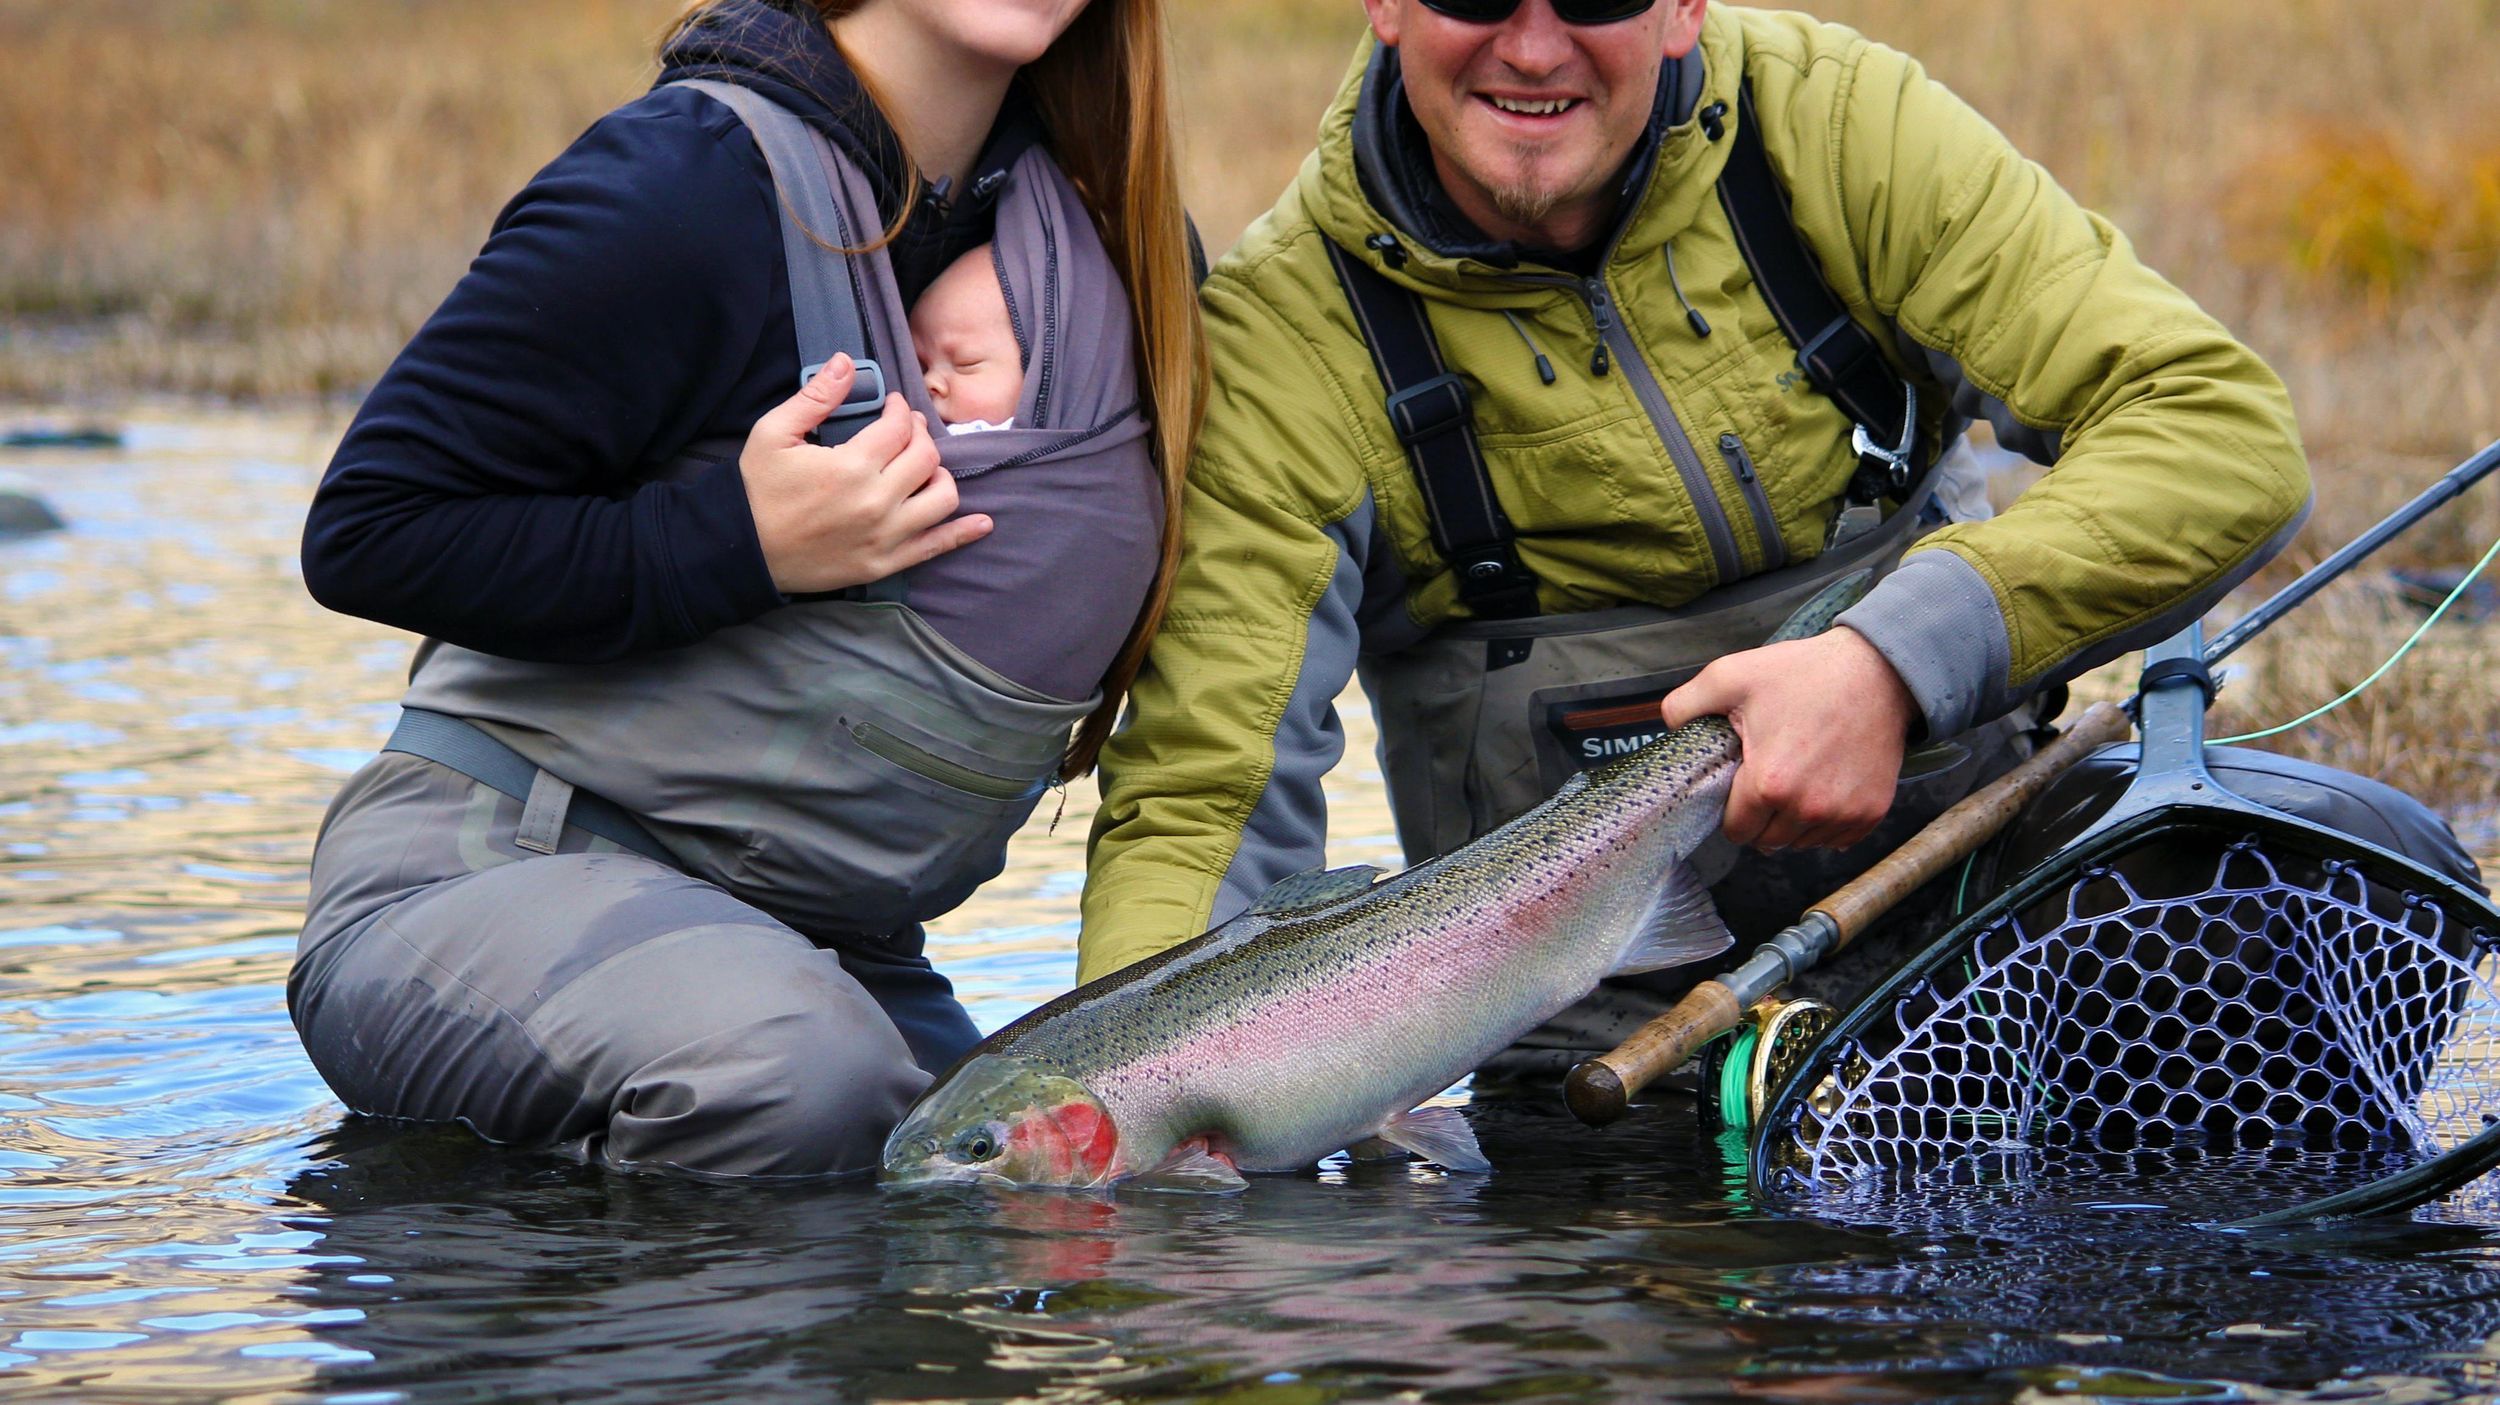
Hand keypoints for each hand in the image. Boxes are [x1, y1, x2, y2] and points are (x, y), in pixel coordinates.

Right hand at [738, 354, 992, 594]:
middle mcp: (876, 502)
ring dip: (940, 476)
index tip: (894, 407)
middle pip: (927, 458)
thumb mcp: (773, 434)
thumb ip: (814, 397)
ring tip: (923, 468)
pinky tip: (983, 522)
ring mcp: (885, 537)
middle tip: (908, 432)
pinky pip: (936, 547)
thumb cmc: (756, 489)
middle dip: (921, 436)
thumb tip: (845, 361)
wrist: (742, 550)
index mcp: (851, 466)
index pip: (901, 427)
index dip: (902, 410)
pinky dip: (963, 533)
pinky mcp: (885, 563)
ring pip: (942, 498)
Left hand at [1659, 627, 1918, 851]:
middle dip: (1761, 817)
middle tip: (1769, 776)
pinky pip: (1836, 839)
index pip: (1736, 831)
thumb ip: (1684, 705)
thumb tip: (1666, 729)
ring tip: (1797, 778)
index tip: (1741, 784)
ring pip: (1801, 843)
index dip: (1732, 810)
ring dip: (1793, 822)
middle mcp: (1807, 809)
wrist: (1877, 671)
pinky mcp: (1871, 813)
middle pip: (1767, 841)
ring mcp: (1843, 815)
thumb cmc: (1803, 673)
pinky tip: (1823, 786)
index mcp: (1769, 784)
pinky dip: (1826, 822)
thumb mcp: (1730, 676)